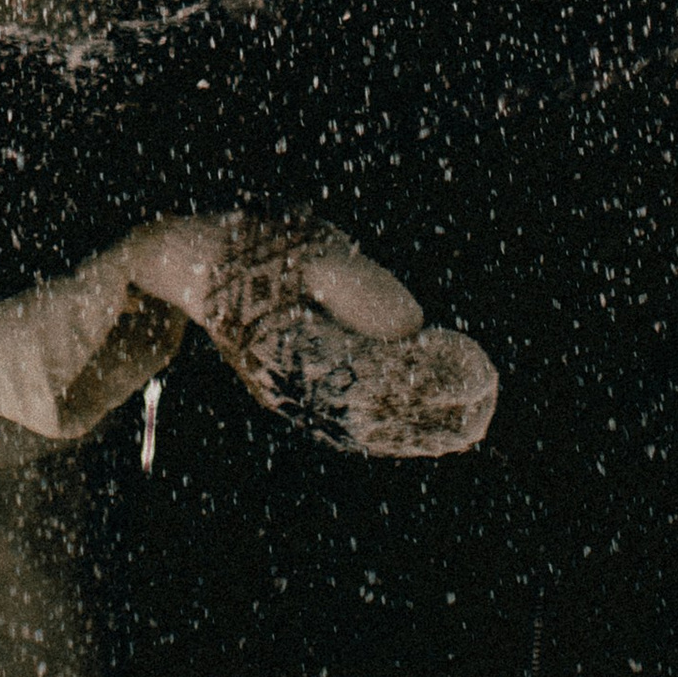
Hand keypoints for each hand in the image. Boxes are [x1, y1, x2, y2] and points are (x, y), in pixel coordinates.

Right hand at [179, 215, 497, 458]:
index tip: (473, 367)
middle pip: (376, 409)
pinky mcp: (295, 396)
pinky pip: (351, 423)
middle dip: (435, 404)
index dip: (427, 376)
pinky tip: (429, 429)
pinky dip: (394, 428)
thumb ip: (358, 283)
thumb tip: (410, 324)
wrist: (191, 263)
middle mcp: (290, 383)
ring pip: (366, 425)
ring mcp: (290, 395)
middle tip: (486, 392)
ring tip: (474, 418)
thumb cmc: (256, 247)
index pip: (375, 374)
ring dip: (421, 426)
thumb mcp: (309, 247)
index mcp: (292, 347)